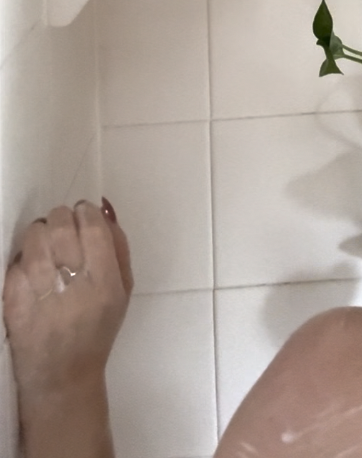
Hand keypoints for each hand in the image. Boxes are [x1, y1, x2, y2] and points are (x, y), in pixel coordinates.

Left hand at [3, 201, 132, 399]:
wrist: (63, 376)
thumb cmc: (98, 330)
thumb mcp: (123, 290)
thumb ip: (118, 246)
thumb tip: (102, 209)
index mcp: (105, 279)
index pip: (91, 224)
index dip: (85, 213)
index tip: (82, 220)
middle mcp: (73, 281)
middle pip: (61, 223)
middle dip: (61, 220)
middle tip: (62, 232)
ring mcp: (40, 290)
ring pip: (34, 235)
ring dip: (40, 236)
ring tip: (44, 250)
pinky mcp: (13, 299)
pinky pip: (16, 261)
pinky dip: (23, 261)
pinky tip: (32, 273)